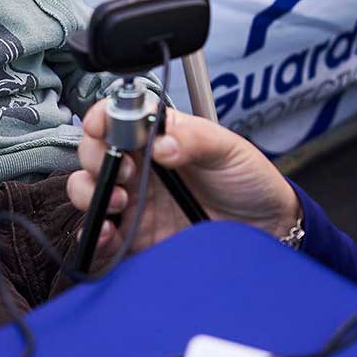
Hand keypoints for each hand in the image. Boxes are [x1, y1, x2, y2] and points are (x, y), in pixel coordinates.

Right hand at [66, 101, 299, 259]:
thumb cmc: (248, 180)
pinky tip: (108, 232)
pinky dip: (93, 234)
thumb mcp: (228, 148)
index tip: (103, 126)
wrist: (269, 230)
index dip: (102, 117)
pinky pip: (100, 237)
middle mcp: (139, 167)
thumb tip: (160, 142)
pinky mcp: (135, 238)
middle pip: (93, 152)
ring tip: (120, 201)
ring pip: (87, 190)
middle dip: (94, 156)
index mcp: (157, 136)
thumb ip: (194, 139)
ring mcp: (134, 202)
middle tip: (124, 168)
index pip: (115, 118)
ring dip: (90, 192)